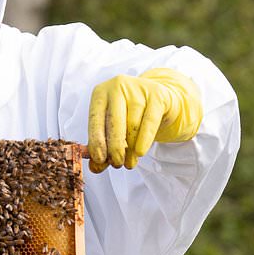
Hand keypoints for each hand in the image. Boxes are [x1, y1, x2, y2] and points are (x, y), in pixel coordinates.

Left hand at [87, 68, 202, 173]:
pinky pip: (149, 122)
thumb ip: (103, 146)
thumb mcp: (113, 127)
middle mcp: (117, 86)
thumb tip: (95, 168)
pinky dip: (144, 140)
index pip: (95, 120)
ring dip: (130, 148)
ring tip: (129, 163)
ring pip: (133, 124)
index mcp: (100, 93)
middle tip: (117, 164)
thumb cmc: (129, 114)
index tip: (99, 160)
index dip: (96, 141)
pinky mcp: (157, 95)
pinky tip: (140, 153)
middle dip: (114, 147)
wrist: (158, 99)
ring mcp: (138, 89)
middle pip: (114, 122)